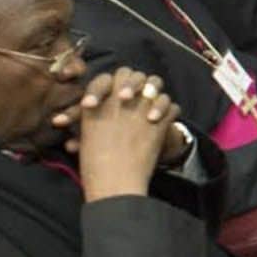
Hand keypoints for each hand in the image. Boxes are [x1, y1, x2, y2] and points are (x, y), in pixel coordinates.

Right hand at [72, 70, 181, 201]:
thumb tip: (88, 110)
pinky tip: (162, 119)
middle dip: (134, 81)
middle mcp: (120, 100)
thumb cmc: (95, 165)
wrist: (116, 181)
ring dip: (155, 92)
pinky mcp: (160, 121)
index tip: (108, 97)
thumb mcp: (85, 138)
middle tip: (133, 95)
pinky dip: (169, 111)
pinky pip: (171, 106)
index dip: (107, 85)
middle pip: (131, 74)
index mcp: (99, 103)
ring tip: (150, 106)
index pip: (105, 78)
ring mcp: (142, 108)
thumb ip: (90, 120)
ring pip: (155, 84)